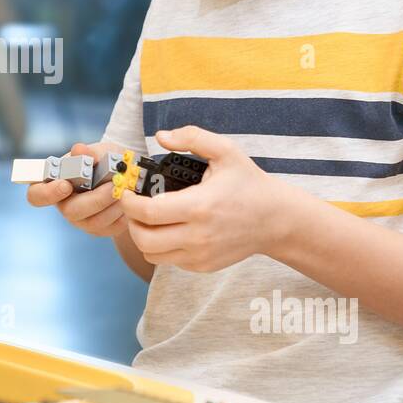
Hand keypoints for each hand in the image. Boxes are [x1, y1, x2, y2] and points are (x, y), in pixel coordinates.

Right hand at [25, 141, 127, 237]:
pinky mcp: (99, 229)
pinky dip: (122, 213)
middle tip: (114, 186)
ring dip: (113, 205)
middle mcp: (64, 204)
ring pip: (93, 222)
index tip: (66, 185)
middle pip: (70, 211)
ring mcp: (80, 219)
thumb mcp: (101, 151)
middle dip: (95, 199)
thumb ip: (90, 152)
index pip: (36, 195)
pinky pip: (109, 228)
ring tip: (125, 189)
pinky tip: (127, 199)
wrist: (125, 175)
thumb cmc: (105, 161)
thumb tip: (79, 150)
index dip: (47, 193)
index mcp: (55, 183)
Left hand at [119, 126, 291, 270]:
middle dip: (130, 221)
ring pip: (152, 254)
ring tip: (147, 219)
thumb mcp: (226, 151)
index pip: (148, 212)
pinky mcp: (203, 266)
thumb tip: (161, 136)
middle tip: (133, 206)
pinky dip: (160, 247)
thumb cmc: (249, 183)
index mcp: (199, 206)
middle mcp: (198, 236)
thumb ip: (192, 137)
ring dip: (142, 236)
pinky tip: (168, 229)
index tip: (125, 192)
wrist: (277, 220)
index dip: (129, 202)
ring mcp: (200, 255)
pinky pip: (168, 261)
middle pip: (144, 238)